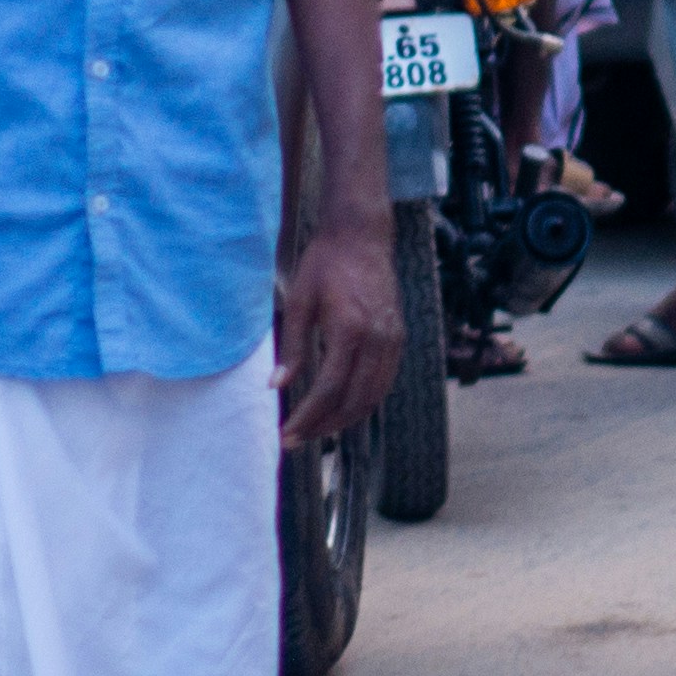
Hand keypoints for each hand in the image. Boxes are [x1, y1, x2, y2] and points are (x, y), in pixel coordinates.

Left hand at [277, 213, 403, 448]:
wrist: (362, 235)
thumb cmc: (326, 263)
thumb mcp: (300, 300)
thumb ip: (291, 346)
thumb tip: (276, 386)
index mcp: (350, 328)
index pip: (329, 389)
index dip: (307, 417)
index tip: (285, 433)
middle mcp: (377, 338)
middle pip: (354, 401)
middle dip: (323, 427)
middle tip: (296, 439)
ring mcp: (393, 339)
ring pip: (373, 397)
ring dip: (344, 420)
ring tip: (317, 430)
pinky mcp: (398, 337)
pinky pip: (384, 382)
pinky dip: (364, 402)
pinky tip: (342, 407)